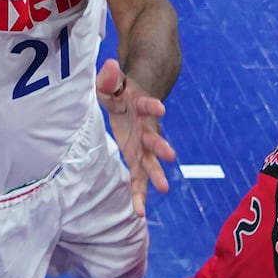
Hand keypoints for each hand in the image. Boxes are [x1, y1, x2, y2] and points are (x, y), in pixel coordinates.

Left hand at [96, 58, 176, 217]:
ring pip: (150, 162)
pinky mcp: (137, 159)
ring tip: (163, 188)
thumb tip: (109, 66)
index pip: (147, 105)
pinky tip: (139, 212)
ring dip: (156, 175)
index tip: (159, 108)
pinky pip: (138, 179)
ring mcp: (143, 146)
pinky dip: (139, 194)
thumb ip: (109, 78)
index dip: (152, 106)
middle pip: (154, 137)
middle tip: (169, 155)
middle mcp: (146, 128)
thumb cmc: (119, 92)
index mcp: (141, 107)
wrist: (133, 101)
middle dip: (160, 146)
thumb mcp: (110, 83)